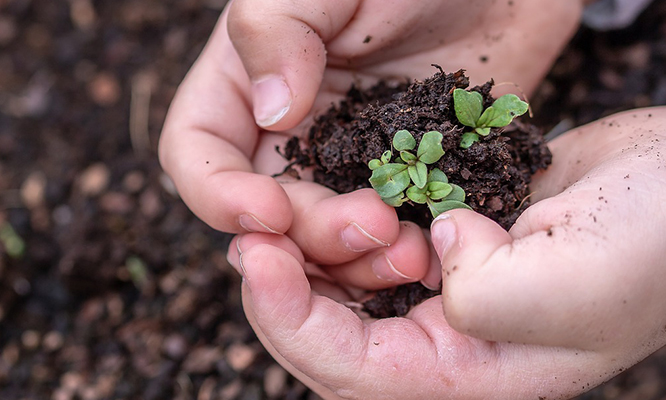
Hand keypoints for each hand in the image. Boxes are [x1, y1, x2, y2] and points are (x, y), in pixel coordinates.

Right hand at [159, 0, 584, 288]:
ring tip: (412, 251)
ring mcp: (345, 164)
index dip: (217, 193)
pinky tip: (435, 249)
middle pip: (267, 213)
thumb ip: (277, 28)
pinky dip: (401, 254)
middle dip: (309, 234)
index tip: (268, 211)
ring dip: (356, 260)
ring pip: (323, 241)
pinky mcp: (401, 184)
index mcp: (246, 83)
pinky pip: (386, 237)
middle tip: (371, 225)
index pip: (196, 152)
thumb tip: (272, 114)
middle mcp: (287, 134)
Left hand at [228, 108, 665, 398]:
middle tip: (249, 235)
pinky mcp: (444, 249)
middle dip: (281, 292)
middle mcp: (449, 347)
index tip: (257, 258)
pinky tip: (328, 201)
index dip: (292, 321)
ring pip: (343, 295)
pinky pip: (370, 250)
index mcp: (473, 378)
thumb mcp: (577, 282)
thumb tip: (433, 252)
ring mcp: (443, 297)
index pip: (353, 373)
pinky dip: (340, 230)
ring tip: (278, 215)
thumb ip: (487, 294)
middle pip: (331, 340)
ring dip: (307, 258)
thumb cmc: (653, 243)